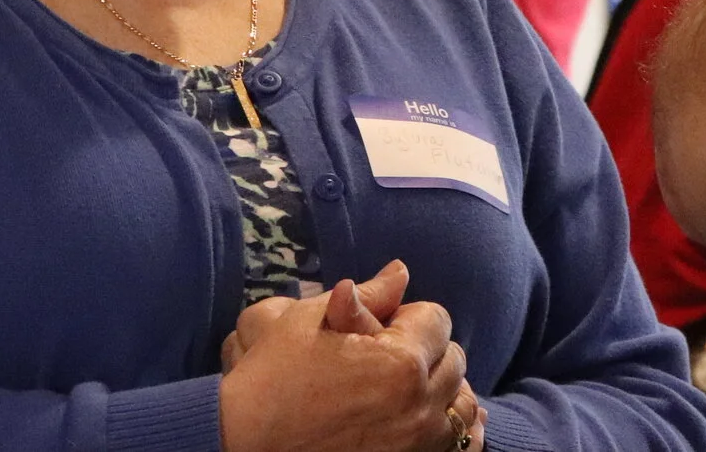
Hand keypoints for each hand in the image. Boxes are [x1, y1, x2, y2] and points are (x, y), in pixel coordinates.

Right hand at [218, 279, 465, 451]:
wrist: (244, 445)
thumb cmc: (272, 381)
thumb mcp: (310, 325)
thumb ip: (366, 297)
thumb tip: (400, 271)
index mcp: (400, 363)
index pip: (436, 319)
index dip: (408, 317)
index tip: (383, 328)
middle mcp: (420, 406)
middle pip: (453, 360)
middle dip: (426, 351)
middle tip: (389, 358)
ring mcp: (419, 446)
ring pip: (462, 405)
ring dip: (442, 391)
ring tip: (411, 390)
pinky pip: (461, 446)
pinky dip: (457, 431)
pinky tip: (432, 420)